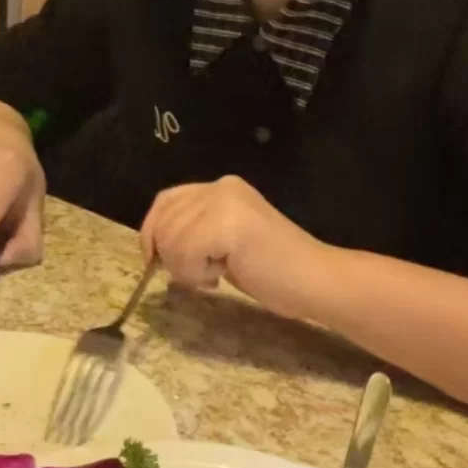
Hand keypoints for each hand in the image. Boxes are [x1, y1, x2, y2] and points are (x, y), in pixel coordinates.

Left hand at [139, 175, 325, 319]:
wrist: (315, 280)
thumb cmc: (275, 271)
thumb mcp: (225, 243)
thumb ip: (196, 233)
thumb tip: (156, 247)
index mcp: (222, 188)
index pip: (166, 201)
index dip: (152, 231)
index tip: (156, 261)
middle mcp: (221, 186)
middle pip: (164, 221)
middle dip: (171, 257)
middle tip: (204, 276)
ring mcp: (225, 202)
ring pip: (171, 240)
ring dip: (186, 269)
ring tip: (216, 276)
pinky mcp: (228, 224)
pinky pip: (186, 252)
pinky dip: (196, 274)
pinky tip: (222, 277)